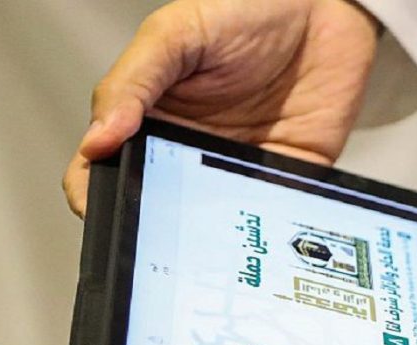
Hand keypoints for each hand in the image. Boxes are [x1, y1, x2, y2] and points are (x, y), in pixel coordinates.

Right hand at [63, 0, 378, 215]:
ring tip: (206, 248)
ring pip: (214, 223)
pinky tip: (262, 236)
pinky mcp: (287, 175)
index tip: (96, 211)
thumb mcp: (176, 33)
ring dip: (211, 240)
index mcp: (153, 117)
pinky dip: (268, 229)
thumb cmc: (244, 9)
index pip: (106, 167)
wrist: (322, 7)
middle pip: (158, 207)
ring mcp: (238, 167)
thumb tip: (96, 139)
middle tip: (156, 242)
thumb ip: (134, 80)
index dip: (94, 194)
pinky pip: (273, 212)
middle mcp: (191, 149)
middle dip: (152, 230)